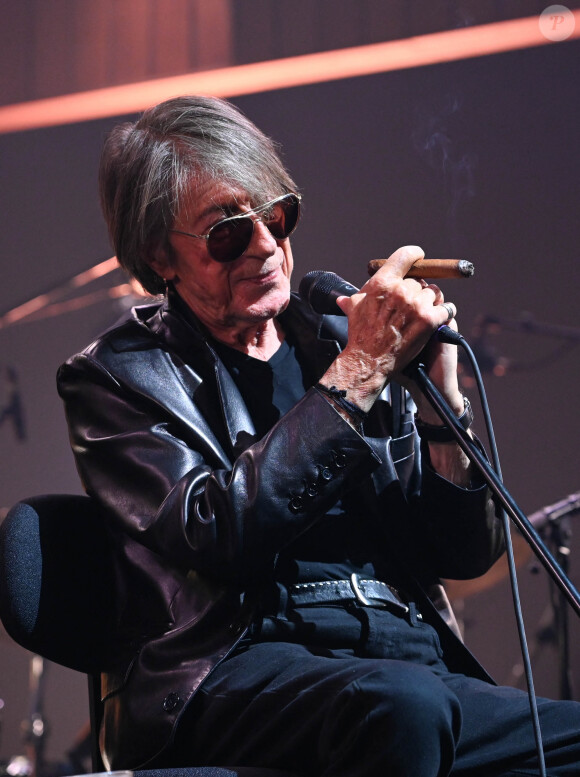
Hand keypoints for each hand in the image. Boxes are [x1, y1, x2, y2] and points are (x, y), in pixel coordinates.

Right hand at [321, 245, 454, 411]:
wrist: (369, 362)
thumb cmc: (361, 337)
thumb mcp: (353, 312)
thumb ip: (354, 300)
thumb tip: (343, 299)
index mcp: (382, 283)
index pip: (405, 256)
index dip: (414, 255)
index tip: (419, 257)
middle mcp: (400, 290)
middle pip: (419, 279)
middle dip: (416, 290)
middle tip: (411, 304)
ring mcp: (416, 305)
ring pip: (433, 293)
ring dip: (430, 302)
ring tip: (421, 314)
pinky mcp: (429, 320)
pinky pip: (447, 308)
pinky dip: (445, 313)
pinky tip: (440, 318)